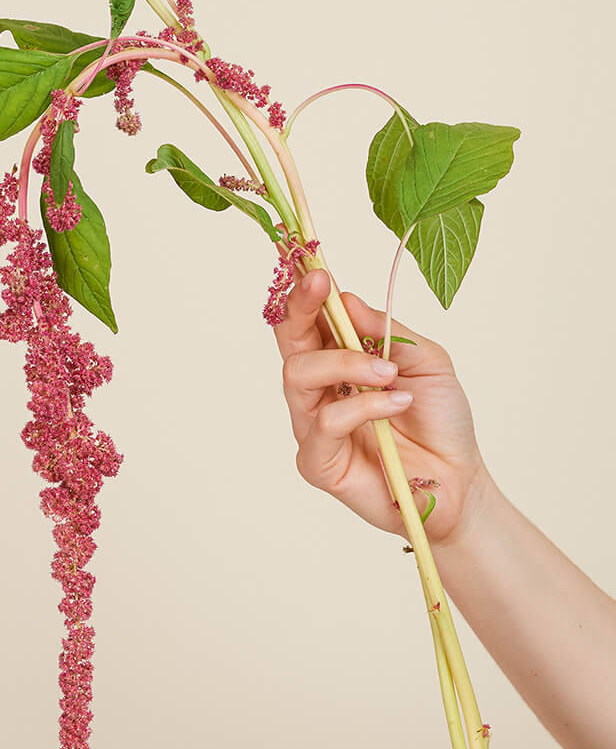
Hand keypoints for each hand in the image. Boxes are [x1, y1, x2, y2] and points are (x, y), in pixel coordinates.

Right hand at [275, 269, 486, 544]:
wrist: (460, 479)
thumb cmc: (440, 419)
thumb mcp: (427, 360)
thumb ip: (386, 330)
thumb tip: (346, 300)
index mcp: (340, 358)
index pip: (309, 320)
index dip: (307, 293)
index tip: (316, 270)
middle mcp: (319, 388)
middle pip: (289, 341)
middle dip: (301, 308)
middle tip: (321, 288)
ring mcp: (313, 424)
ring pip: (299, 375)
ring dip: (346, 363)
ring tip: (389, 372)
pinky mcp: (317, 461)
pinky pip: (325, 422)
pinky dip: (363, 406)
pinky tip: (395, 404)